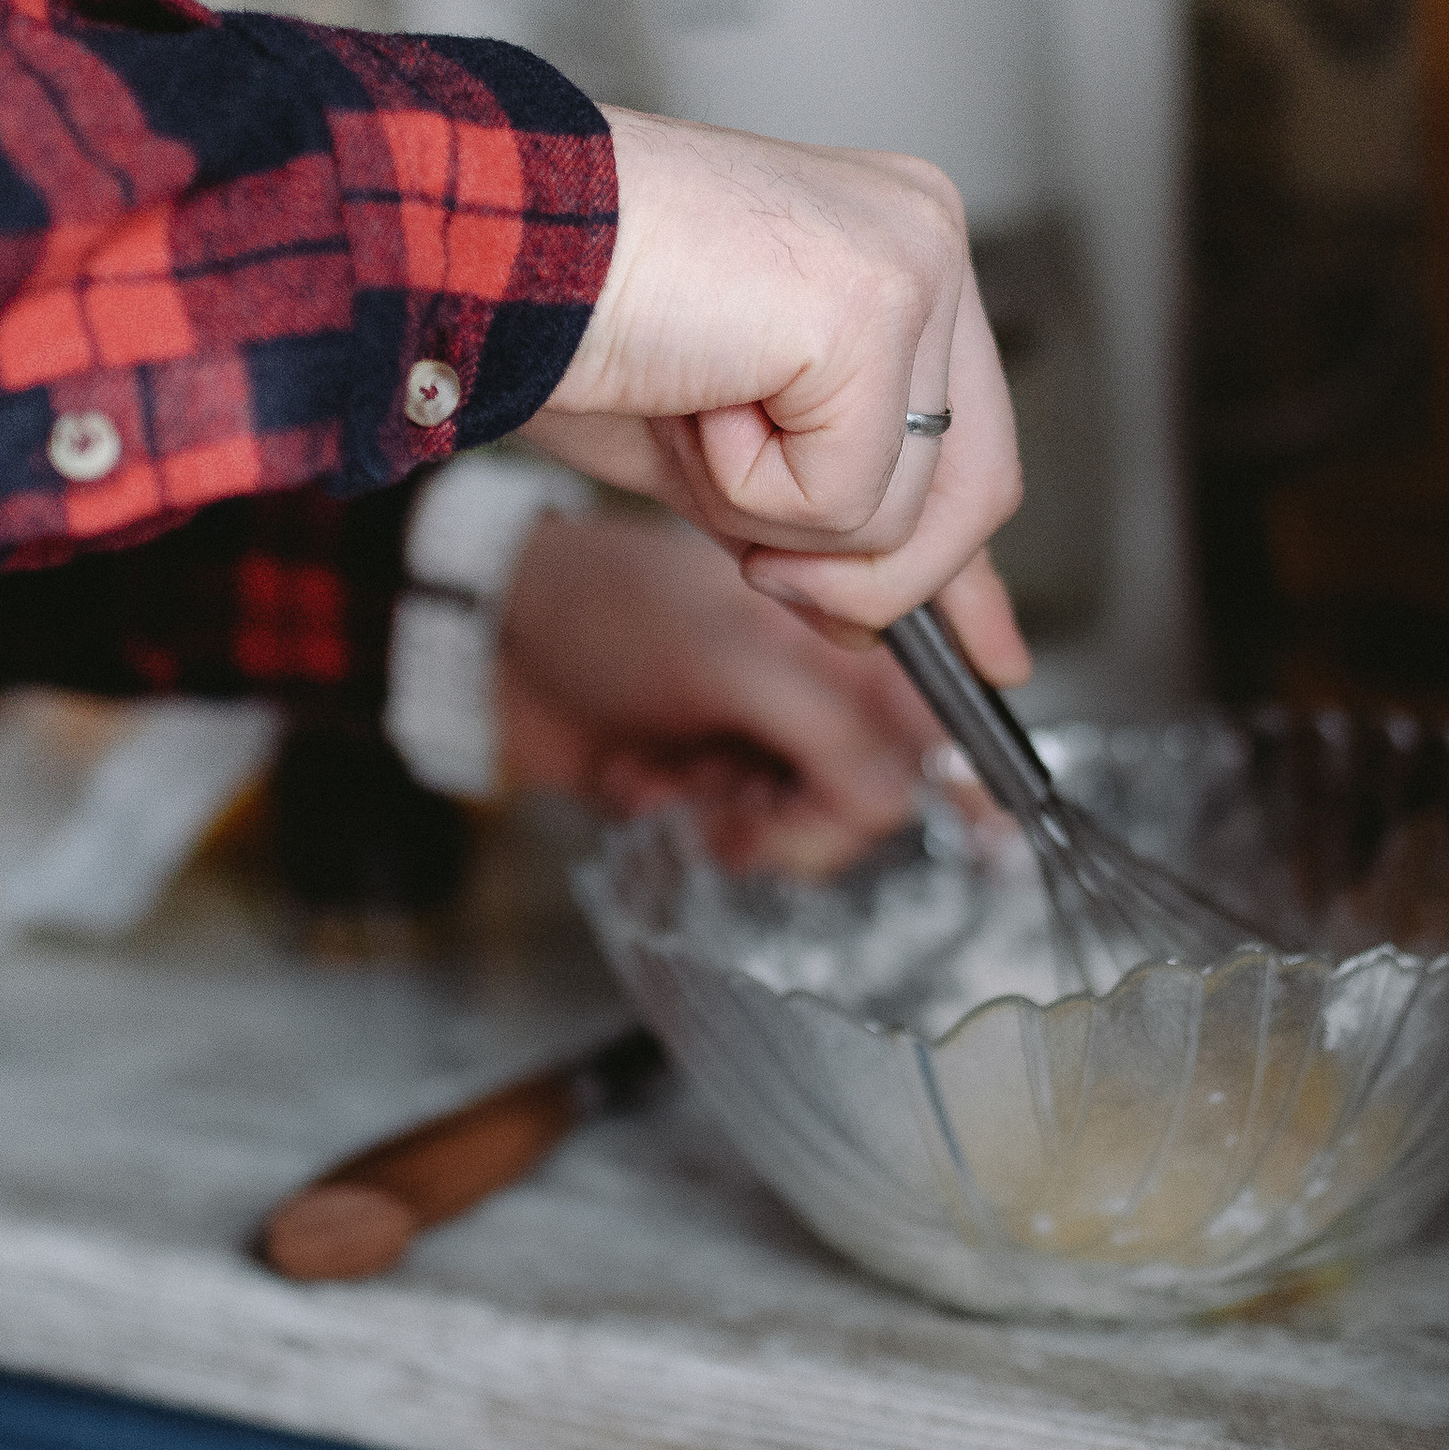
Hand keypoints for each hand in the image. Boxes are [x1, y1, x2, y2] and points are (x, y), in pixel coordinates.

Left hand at [495, 508, 998, 874]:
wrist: (488, 642)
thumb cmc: (604, 613)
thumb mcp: (735, 663)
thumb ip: (833, 732)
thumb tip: (897, 801)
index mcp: (850, 620)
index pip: (946, 711)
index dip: (960, 769)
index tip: (956, 826)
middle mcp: (821, 676)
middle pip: (883, 791)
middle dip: (808, 816)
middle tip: (740, 802)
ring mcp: (766, 728)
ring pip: (811, 829)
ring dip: (740, 819)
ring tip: (675, 776)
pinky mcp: (712, 774)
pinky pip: (743, 837)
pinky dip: (690, 818)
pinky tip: (641, 776)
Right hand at [523, 107, 1027, 682]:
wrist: (479, 251)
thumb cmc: (565, 327)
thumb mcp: (723, 456)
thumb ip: (818, 522)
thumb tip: (879, 621)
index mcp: (887, 248)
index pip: (972, 435)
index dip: (964, 559)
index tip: (987, 650)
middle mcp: (920, 236)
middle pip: (977, 486)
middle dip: (869, 574)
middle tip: (755, 555)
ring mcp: (910, 262)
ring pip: (908, 512)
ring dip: (773, 516)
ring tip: (695, 413)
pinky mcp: (875, 303)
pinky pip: (846, 496)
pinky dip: (747, 490)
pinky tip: (695, 398)